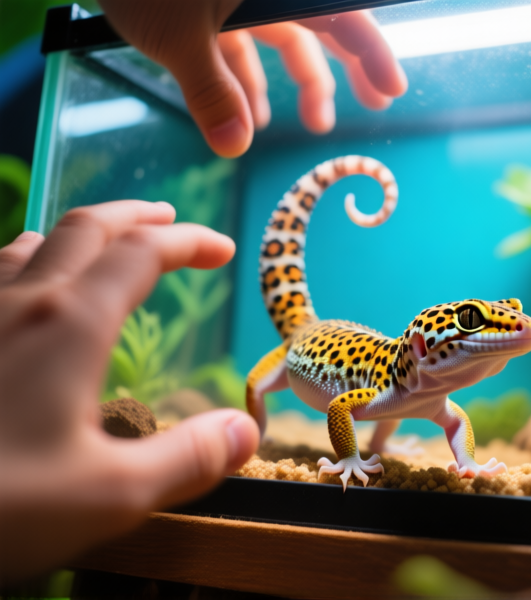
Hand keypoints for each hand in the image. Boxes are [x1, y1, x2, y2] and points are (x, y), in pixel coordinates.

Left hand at [0, 202, 258, 582]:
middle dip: (138, 218)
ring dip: (82, 236)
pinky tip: (22, 291)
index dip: (189, 243)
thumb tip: (248, 431)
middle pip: (88, 229)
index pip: (143, 254)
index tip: (223, 250)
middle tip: (172, 222)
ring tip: (105, 248)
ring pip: (33, 244)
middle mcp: (20, 302)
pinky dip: (29, 263)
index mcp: (71, 325)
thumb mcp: (109, 497)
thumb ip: (188, 460)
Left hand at [98, 0, 407, 156]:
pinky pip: (244, 40)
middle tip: (374, 104)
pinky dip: (248, 75)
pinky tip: (249, 114)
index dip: (372, 53)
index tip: (391, 90)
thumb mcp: (176, 37)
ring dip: (297, 81)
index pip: (340, 17)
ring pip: (285, 37)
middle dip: (347, 67)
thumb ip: (212, 93)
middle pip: (322, 26)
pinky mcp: (213, 3)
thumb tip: (236, 147)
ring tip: (312, 126)